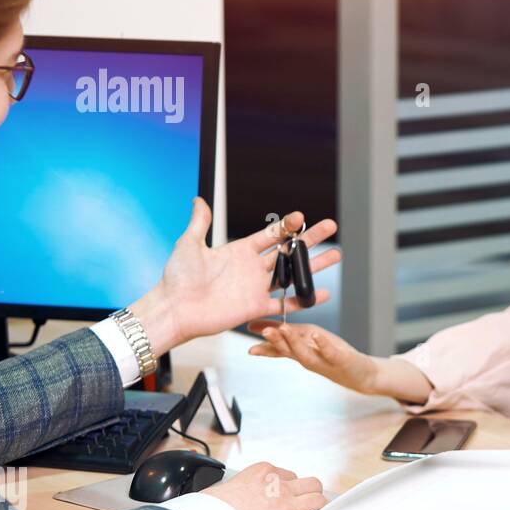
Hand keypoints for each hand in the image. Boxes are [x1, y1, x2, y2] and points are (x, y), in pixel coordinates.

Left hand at [130, 199, 339, 354]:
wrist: (174, 309)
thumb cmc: (178, 279)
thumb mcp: (189, 243)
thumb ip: (200, 222)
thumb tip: (199, 200)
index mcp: (239, 251)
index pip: (271, 235)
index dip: (287, 225)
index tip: (300, 216)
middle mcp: (252, 268)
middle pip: (289, 251)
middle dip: (310, 239)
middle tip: (329, 227)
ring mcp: (256, 288)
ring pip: (292, 275)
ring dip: (314, 266)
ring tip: (335, 255)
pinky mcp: (255, 308)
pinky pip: (285, 304)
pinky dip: (304, 300)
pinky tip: (321, 293)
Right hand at [203, 461, 326, 509]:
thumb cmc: (213, 506)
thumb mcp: (231, 483)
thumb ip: (246, 485)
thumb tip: (241, 495)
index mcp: (266, 471)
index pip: (289, 475)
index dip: (289, 487)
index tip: (285, 496)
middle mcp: (280, 485)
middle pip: (312, 484)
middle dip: (311, 493)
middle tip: (307, 503)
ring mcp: (286, 506)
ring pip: (318, 501)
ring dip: (318, 508)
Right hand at [246, 321, 376, 390]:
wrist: (361, 375)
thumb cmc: (333, 356)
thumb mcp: (308, 342)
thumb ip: (289, 337)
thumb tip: (267, 328)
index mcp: (300, 350)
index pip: (278, 345)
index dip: (263, 337)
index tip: (248, 327)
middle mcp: (308, 358)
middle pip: (288, 350)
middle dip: (275, 340)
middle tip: (263, 331)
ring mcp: (322, 360)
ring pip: (304, 352)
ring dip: (293, 341)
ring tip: (284, 329)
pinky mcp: (339, 360)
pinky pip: (329, 352)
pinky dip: (322, 344)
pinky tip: (317, 336)